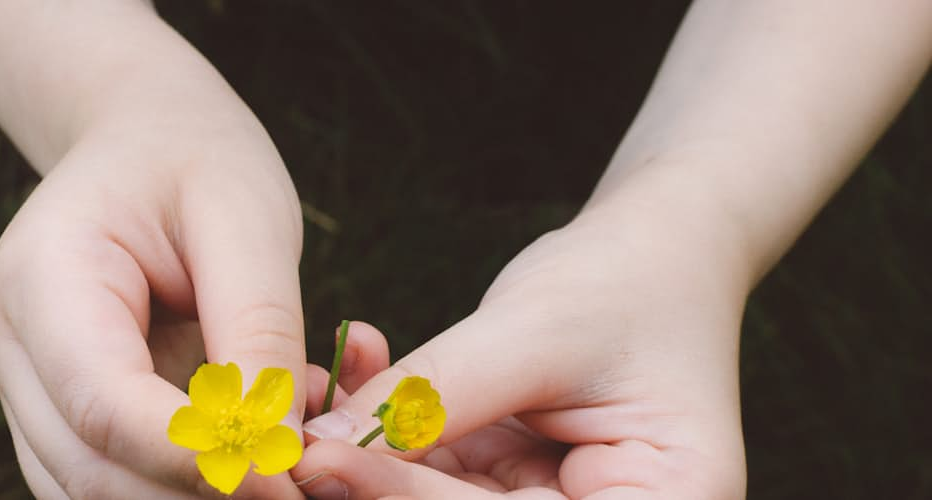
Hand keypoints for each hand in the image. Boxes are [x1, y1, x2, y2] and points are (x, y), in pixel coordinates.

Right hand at [0, 130, 308, 498]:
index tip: (285, 477)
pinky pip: (107, 476)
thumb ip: (257, 330)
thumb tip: (273, 448)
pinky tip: (248, 453)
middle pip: (89, 469)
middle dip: (195, 494)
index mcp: (42, 277)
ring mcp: (23, 384)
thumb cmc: (197, 160)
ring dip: (187, 498)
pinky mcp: (56, 411)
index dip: (194, 459)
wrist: (145, 137)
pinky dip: (178, 485)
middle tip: (298, 488)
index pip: (104, 405)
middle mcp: (12, 342)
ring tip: (281, 466)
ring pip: (90, 490)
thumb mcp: (247, 220)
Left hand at [294, 211, 747, 498]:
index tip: (319, 461)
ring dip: (365, 450)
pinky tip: (347, 371)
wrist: (654, 245)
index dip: (404, 497)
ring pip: (433, 499)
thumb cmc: (622, 281)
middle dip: (376, 484)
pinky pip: (429, 468)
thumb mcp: (534, 334)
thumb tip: (320, 450)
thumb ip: (435, 396)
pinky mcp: (506, 484)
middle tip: (295, 444)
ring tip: (311, 393)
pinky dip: (386, 424)